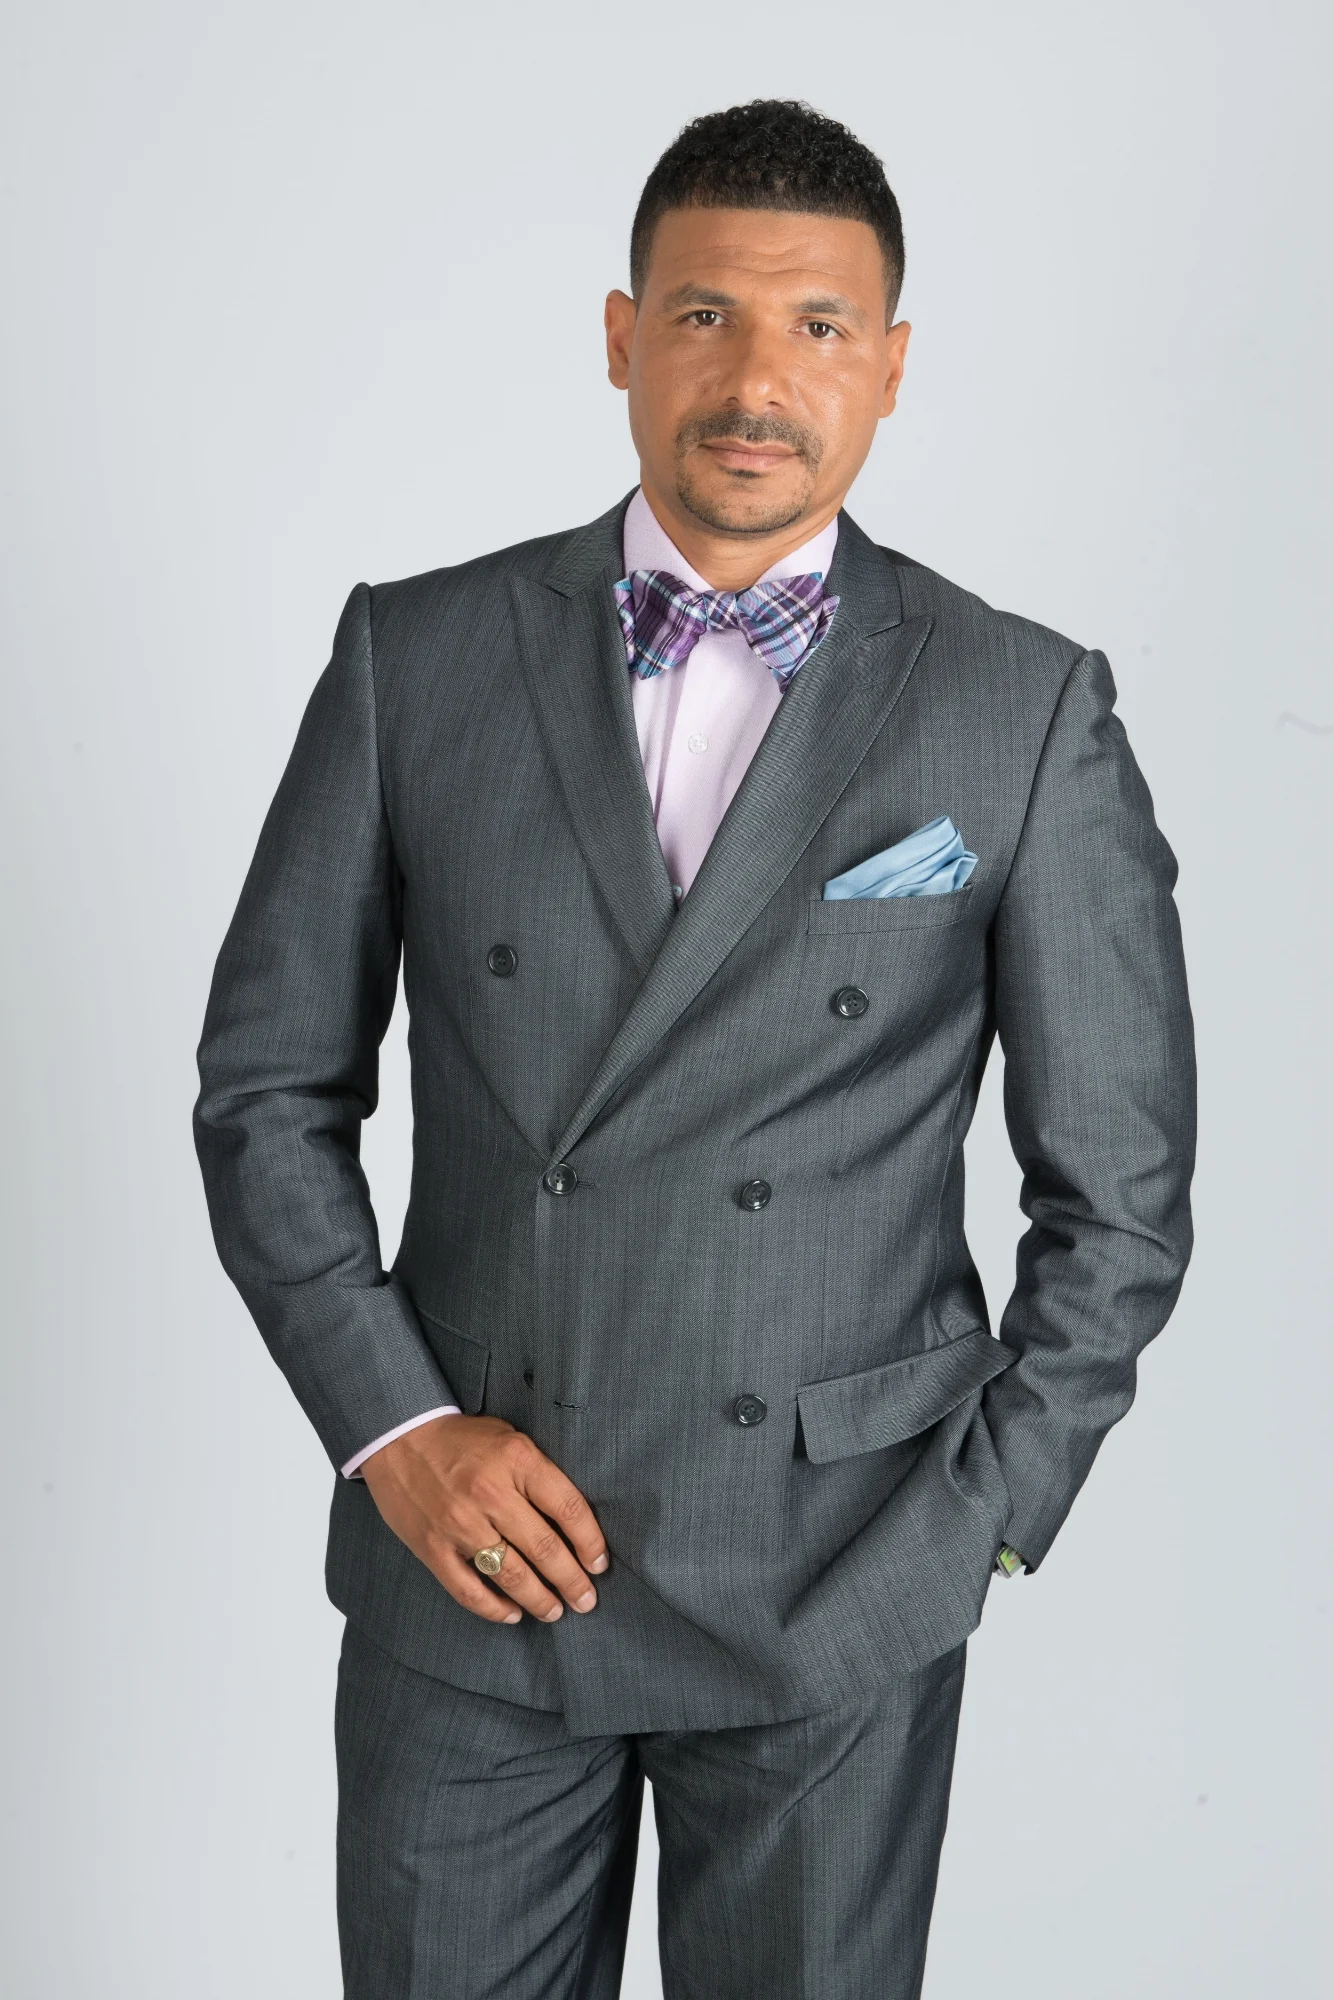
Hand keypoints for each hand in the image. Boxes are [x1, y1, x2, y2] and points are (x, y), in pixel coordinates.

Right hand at [359, 1414, 608, 1624]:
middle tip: (586, 1600)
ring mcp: (459, 1524)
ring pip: (511, 1574)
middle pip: (544, 1548)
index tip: (599, 1564)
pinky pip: (468, 1589)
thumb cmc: (462, 1438)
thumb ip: (538, 1473)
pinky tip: (512, 1614)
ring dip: (539, 1599)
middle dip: (571, 1581)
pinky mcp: (433, 1547)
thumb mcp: (509, 1438)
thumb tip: (573, 1520)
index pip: (568, 1508)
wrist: (399, 1436)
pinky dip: (493, 1608)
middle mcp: (490, 1493)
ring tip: (555, 1611)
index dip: (590, 1542)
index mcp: (517, 1460)